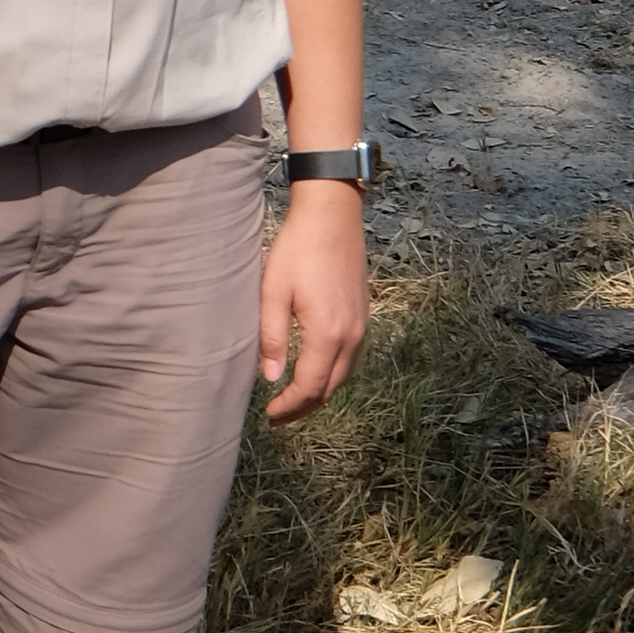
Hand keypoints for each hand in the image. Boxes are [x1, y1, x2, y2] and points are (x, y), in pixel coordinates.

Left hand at [257, 183, 366, 422]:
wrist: (332, 216)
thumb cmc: (298, 250)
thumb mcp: (273, 292)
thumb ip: (272, 338)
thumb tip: (271, 378)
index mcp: (328, 334)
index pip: (310, 386)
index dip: (290, 406)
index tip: (270, 415)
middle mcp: (351, 335)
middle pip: (331, 387)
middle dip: (305, 407)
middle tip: (279, 416)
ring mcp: (362, 325)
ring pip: (344, 375)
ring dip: (320, 392)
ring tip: (295, 400)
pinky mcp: (363, 314)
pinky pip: (352, 358)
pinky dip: (334, 374)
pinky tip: (317, 370)